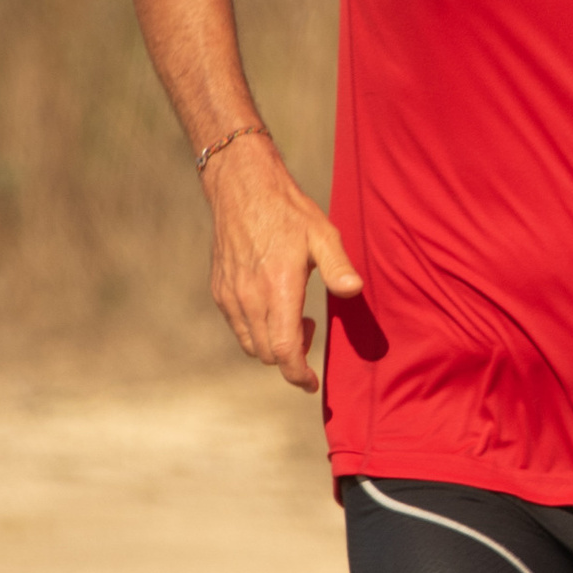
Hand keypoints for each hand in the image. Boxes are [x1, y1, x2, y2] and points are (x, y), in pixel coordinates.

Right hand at [205, 138, 362, 390]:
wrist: (241, 188)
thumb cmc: (287, 211)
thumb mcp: (322, 234)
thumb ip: (338, 266)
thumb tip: (353, 291)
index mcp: (277, 289)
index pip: (284, 351)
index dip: (298, 375)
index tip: (311, 384)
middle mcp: (249, 298)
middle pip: (267, 354)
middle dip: (291, 357)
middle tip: (311, 329)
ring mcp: (230, 296)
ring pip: (250, 344)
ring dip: (273, 345)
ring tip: (293, 317)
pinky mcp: (220, 290)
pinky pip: (237, 326)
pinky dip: (256, 330)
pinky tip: (272, 306)